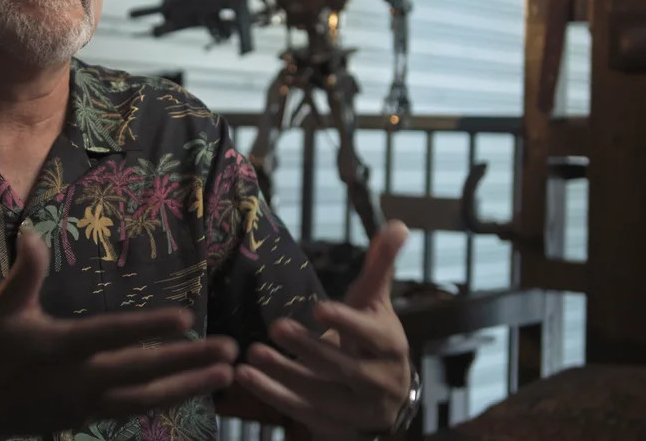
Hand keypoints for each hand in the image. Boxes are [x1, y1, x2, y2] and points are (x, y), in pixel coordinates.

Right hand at [0, 230, 237, 436]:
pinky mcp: (81, 419)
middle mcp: (75, 381)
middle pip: (142, 371)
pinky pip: (130, 410)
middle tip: (231, 351)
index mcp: (56, 347)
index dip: (150, 327)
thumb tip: (33, 231)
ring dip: (187, 386)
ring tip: (225, 375)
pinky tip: (190, 390)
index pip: (112, 335)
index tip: (187, 318)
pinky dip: (162, 401)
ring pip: (145, 399)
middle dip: (189, 361)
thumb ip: (24, 271)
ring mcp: (81, 406)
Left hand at [236, 222, 412, 437]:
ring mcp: (358, 408)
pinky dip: (273, 396)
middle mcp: (380, 380)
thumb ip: (380, 266)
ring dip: (285, 374)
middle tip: (275, 326)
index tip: (318, 308)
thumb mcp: (375, 303)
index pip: (371, 334)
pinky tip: (246, 376)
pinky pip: (303, 413)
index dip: (346, 323)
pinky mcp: (336, 424)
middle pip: (342, 366)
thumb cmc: (373, 337)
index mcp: (390, 344)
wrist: (385, 396)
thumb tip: (399, 224)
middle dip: (308, 348)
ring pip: (320, 393)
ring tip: (252, 353)